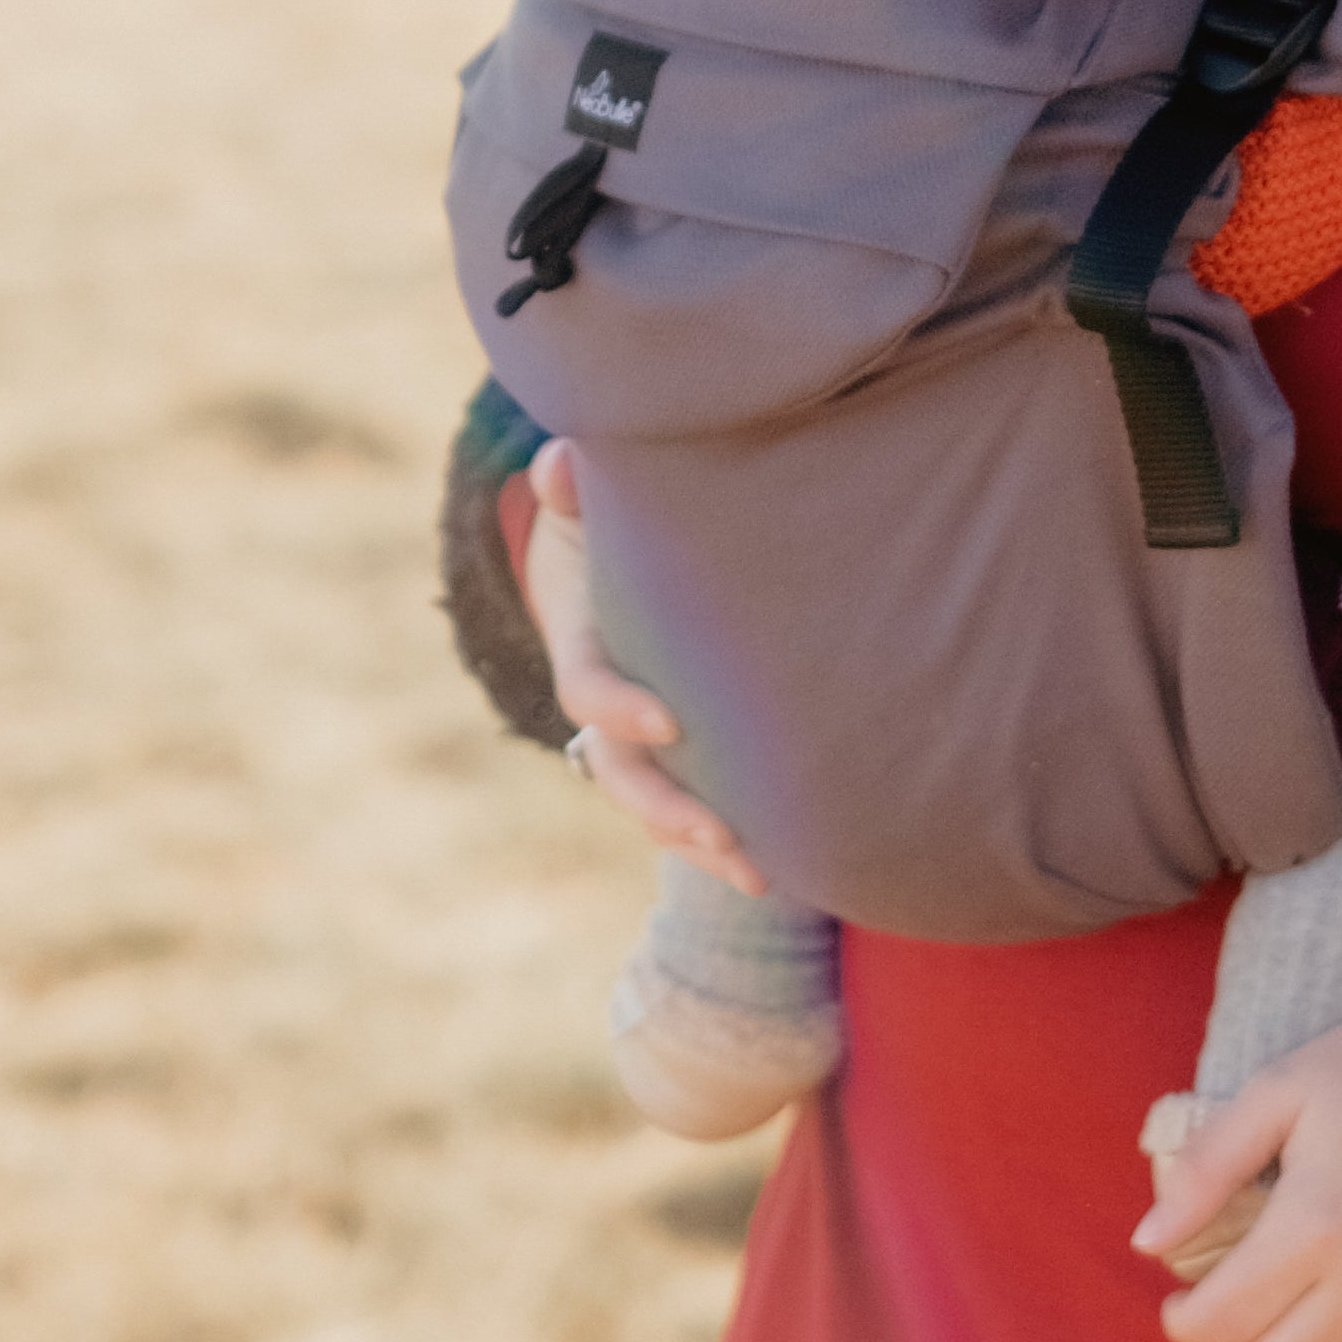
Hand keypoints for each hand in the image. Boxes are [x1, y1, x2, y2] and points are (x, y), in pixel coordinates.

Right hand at [520, 442, 761, 895]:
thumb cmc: (610, 514)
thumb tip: (562, 466)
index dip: (619, 708)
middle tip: (721, 833)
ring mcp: (634, 734)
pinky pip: (688, 807)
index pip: (586, 688)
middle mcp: (602, 700)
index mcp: (580, 638)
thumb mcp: (588, 494)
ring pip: (652, 804)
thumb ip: (572, 481)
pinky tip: (779, 870)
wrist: (617, 550)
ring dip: (698, 842)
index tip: (672, 722)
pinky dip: (722, 844)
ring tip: (759, 874)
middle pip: (617, 771)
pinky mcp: (675, 750)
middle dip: (665, 807)